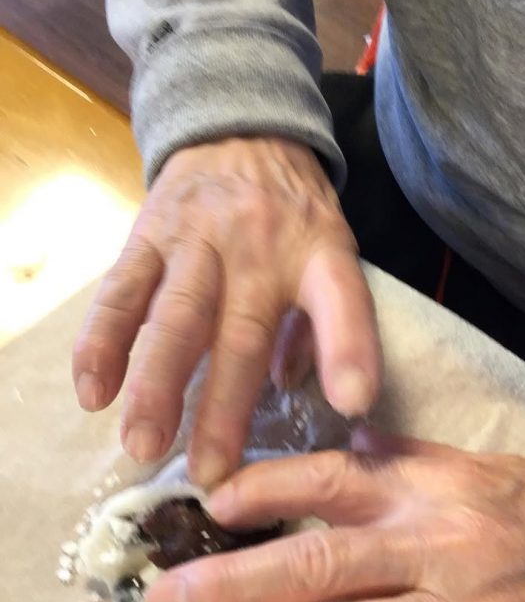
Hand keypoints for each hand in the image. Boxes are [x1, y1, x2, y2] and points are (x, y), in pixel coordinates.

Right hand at [72, 137, 380, 487]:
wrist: (240, 128)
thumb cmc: (292, 209)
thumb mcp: (330, 249)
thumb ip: (323, 319)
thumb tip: (299, 391)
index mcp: (318, 251)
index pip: (342, 299)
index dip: (350, 350)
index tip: (353, 404)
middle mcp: (260, 246)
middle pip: (242, 332)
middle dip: (225, 406)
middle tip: (211, 473)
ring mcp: (199, 239)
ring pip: (175, 317)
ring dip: (156, 384)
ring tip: (143, 444)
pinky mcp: (148, 233)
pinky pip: (122, 291)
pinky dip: (103, 341)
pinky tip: (93, 391)